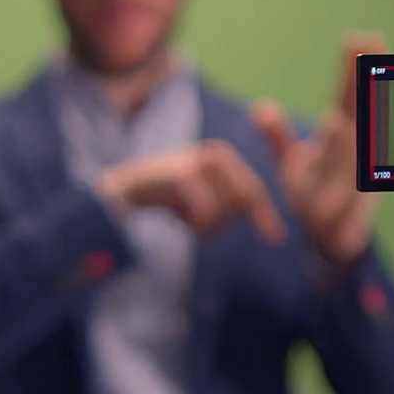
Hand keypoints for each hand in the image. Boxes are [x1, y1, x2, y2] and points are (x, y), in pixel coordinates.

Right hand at [96, 141, 286, 241]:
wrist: (119, 193)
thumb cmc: (164, 198)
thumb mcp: (203, 199)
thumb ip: (229, 205)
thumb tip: (272, 229)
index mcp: (223, 159)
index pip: (254, 190)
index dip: (265, 215)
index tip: (275, 238)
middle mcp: (215, 154)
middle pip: (242, 203)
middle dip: (221, 222)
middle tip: (193, 223)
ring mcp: (198, 161)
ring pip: (223, 211)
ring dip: (205, 225)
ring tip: (182, 217)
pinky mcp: (182, 174)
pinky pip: (206, 212)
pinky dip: (194, 224)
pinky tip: (175, 217)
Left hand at [249, 31, 386, 264]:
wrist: (329, 242)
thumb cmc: (315, 195)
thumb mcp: (292, 164)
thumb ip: (278, 138)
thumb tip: (261, 109)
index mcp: (346, 138)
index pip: (350, 97)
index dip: (355, 69)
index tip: (362, 37)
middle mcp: (358, 155)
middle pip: (362, 116)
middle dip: (365, 89)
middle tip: (369, 56)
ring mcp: (359, 181)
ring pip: (356, 154)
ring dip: (348, 136)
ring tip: (335, 119)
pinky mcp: (358, 210)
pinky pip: (356, 195)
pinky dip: (354, 184)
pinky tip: (350, 176)